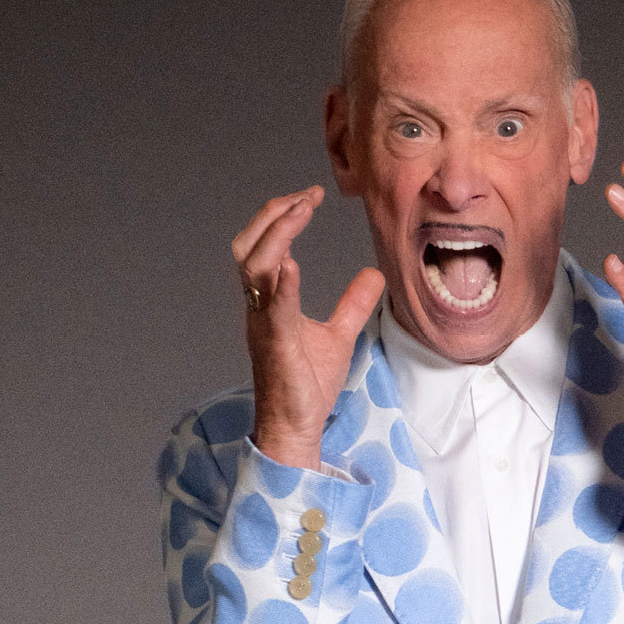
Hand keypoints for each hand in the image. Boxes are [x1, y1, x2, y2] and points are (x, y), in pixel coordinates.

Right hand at [233, 185, 384, 469]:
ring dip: (276, 235)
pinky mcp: (276, 347)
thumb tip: (375, 274)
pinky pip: (272, 310)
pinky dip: (282, 284)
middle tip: (306, 195)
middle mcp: (260, 307)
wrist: (296, 427)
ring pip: (252, 268)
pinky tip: (294, 262)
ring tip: (301, 210)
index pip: (265, 246)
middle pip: (248, 246)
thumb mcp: (339, 335)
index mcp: (270, 301)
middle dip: (273, 215)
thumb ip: (353, 304)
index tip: (312, 195)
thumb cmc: (307, 384)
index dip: (283, 216)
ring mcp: (264, 325)